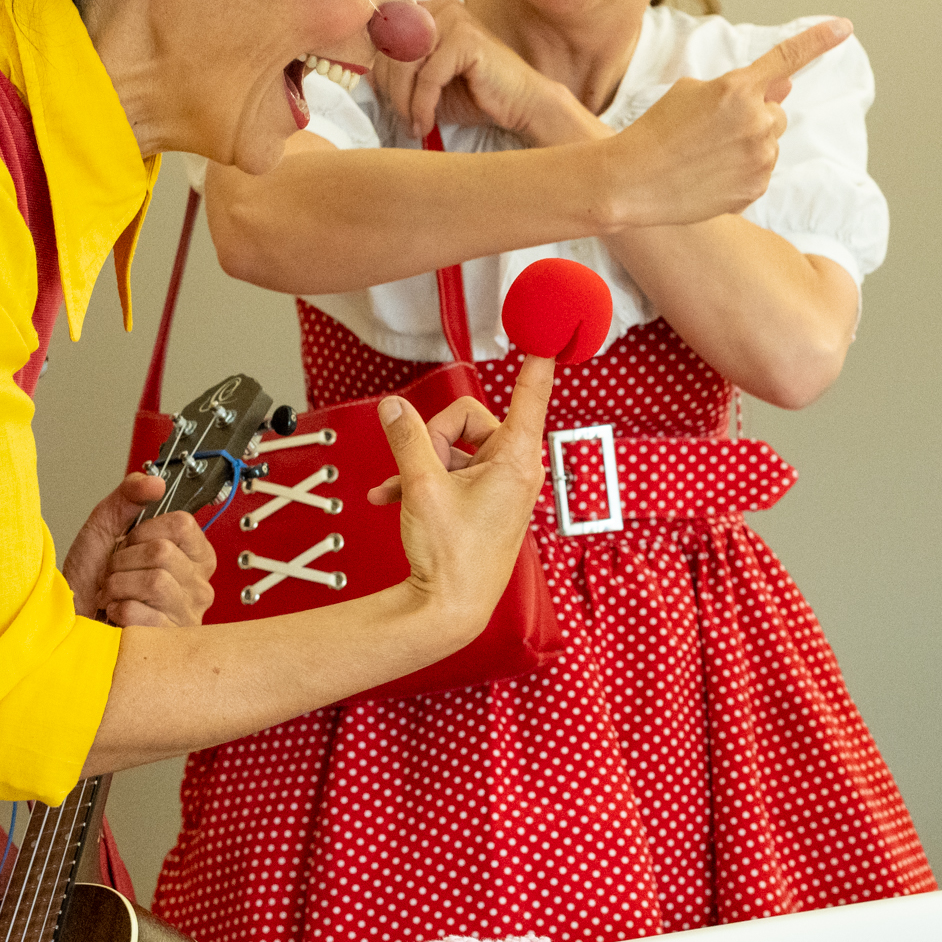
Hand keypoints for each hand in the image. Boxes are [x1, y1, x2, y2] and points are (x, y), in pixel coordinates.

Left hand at [64, 471, 219, 627]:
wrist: (70, 619)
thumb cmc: (88, 582)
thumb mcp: (104, 529)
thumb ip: (127, 497)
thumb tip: (154, 482)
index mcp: (191, 555)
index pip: (183, 524)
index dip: (146, 530)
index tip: (131, 542)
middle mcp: (196, 584)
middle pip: (164, 552)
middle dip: (124, 560)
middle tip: (116, 573)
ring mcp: (187, 613)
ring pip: (155, 580)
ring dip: (118, 586)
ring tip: (114, 594)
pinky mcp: (169, 638)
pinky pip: (140, 610)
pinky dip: (117, 610)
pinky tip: (117, 614)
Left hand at [375, 0, 576, 142]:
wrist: (522, 104)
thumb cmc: (477, 94)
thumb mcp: (428, 82)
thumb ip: (400, 73)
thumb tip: (365, 77)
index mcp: (428, 9)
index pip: (385, 38)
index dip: (382, 75)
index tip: (391, 105)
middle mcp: (439, 6)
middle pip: (391, 50)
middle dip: (392, 92)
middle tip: (403, 120)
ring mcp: (454, 18)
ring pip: (406, 63)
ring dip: (404, 101)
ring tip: (414, 125)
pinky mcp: (466, 39)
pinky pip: (428, 77)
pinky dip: (422, 105)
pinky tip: (426, 123)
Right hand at [376, 362, 554, 629]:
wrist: (450, 609)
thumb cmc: (450, 555)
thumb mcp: (421, 487)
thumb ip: (407, 440)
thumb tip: (393, 406)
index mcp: (513, 459)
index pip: (530, 396)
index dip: (537, 362)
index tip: (549, 333)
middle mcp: (514, 469)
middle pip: (467, 421)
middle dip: (431, 440)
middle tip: (415, 471)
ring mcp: (501, 486)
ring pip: (454, 449)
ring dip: (420, 465)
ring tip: (398, 491)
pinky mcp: (486, 501)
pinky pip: (453, 473)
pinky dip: (424, 481)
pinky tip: (393, 497)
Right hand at [599, 19, 850, 228]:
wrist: (633, 181)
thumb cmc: (657, 129)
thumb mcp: (692, 92)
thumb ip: (743, 87)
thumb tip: (785, 88)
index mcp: (738, 89)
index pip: (787, 58)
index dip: (818, 40)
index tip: (844, 27)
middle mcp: (757, 122)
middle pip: (775, 112)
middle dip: (754, 115)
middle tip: (713, 129)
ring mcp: (760, 158)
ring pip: (769, 143)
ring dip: (748, 143)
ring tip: (706, 154)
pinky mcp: (757, 188)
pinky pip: (760, 171)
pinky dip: (742, 171)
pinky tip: (709, 175)